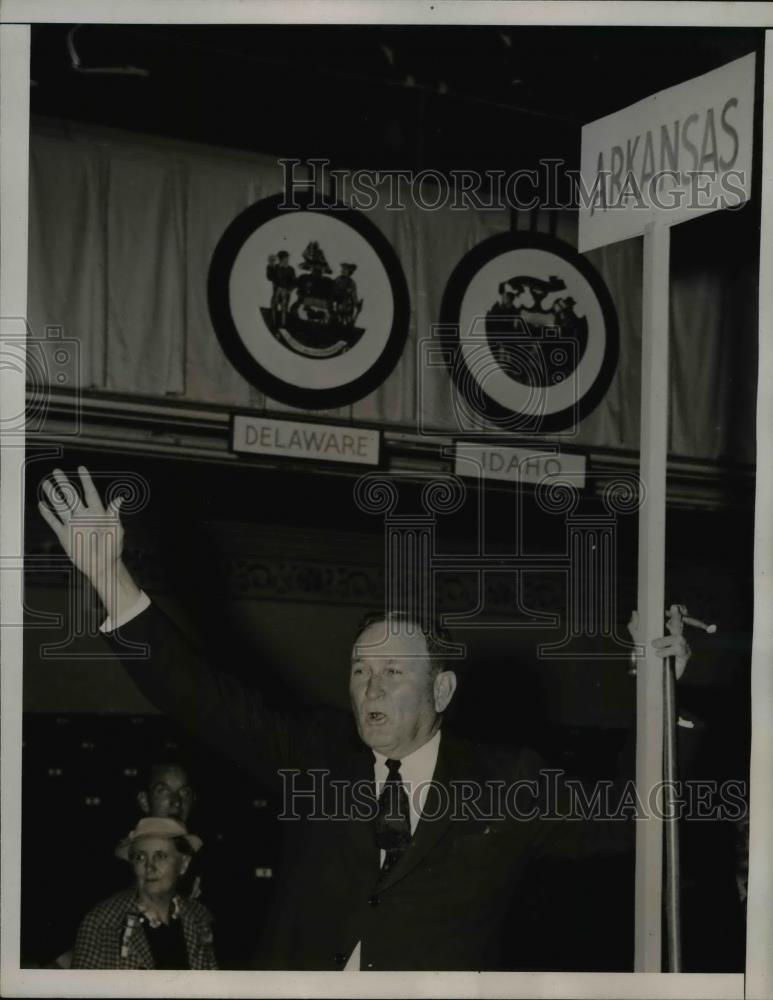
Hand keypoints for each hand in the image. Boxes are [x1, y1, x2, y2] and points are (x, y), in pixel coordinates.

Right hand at [39, 466, 139, 618]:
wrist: (102, 566)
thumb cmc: (113, 548)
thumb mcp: (117, 530)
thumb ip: (114, 515)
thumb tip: (119, 499)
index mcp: (97, 513)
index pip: (90, 493)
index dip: (86, 480)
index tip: (81, 468)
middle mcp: (83, 516)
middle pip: (71, 496)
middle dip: (64, 483)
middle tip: (56, 471)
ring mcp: (73, 524)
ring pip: (60, 506)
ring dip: (53, 495)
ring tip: (46, 484)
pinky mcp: (64, 535)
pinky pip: (54, 522)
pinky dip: (48, 514)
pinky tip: (42, 505)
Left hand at [627, 607, 690, 679]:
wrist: (655, 673)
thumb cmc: (649, 653)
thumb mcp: (638, 639)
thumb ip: (634, 626)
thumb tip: (635, 612)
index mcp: (667, 628)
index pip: (673, 615)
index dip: (676, 610)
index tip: (673, 606)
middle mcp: (676, 634)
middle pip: (679, 622)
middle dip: (677, 616)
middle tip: (674, 608)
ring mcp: (682, 644)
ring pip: (678, 638)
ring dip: (665, 640)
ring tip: (654, 644)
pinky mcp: (685, 655)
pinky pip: (678, 650)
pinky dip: (666, 651)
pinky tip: (658, 654)